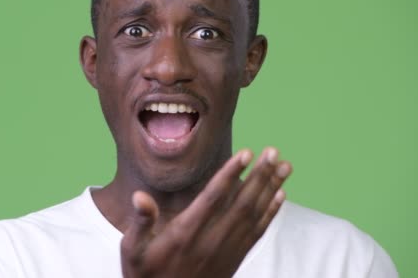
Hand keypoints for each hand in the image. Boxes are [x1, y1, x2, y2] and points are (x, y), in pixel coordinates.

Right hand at [120, 147, 291, 277]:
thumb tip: (139, 196)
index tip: (246, 153)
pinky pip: (257, 233)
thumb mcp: (132, 250)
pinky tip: (280, 195)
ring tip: (285, 166)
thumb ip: (140, 222)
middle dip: (260, 175)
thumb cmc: (145, 275)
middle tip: (274, 151)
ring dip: (271, 189)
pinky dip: (270, 212)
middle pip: (241, 203)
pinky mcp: (234, 259)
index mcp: (186, 233)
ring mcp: (225, 251)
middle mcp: (210, 240)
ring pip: (254, 215)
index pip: (213, 198)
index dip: (230, 174)